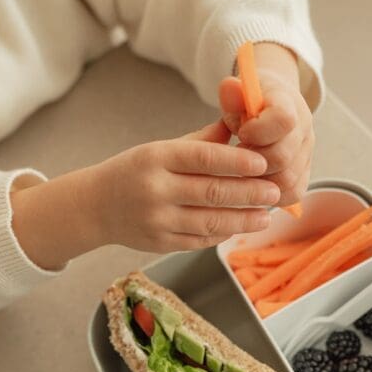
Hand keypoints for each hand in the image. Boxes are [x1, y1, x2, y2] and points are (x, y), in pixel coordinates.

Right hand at [90, 121, 280, 252]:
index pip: (203, 158)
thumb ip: (200, 142)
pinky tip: (239, 228)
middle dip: (249, 193)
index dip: (236, 161)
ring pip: (209, 221)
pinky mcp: (160, 244)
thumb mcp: (161, 148)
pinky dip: (222, 234)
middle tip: (274, 192)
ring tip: (265, 216)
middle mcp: (155, 190)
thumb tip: (239, 127)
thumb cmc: (136, 171)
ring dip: (242, 220)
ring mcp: (157, 220)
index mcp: (156, 158)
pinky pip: (199, 241)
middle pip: (212, 192)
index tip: (263, 163)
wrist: (96, 206)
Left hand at [219, 43, 314, 206]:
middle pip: (282, 157)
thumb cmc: (250, 103)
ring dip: (259, 180)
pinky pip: (292, 194)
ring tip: (244, 169)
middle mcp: (304, 130)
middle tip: (238, 156)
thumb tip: (228, 88)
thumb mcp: (238, 93)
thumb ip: (232, 93)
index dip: (258, 131)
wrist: (270, 107)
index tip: (241, 134)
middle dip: (253, 161)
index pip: (283, 120)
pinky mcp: (304, 175)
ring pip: (286, 181)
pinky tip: (255, 183)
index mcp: (289, 104)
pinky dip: (270, 194)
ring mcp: (306, 154)